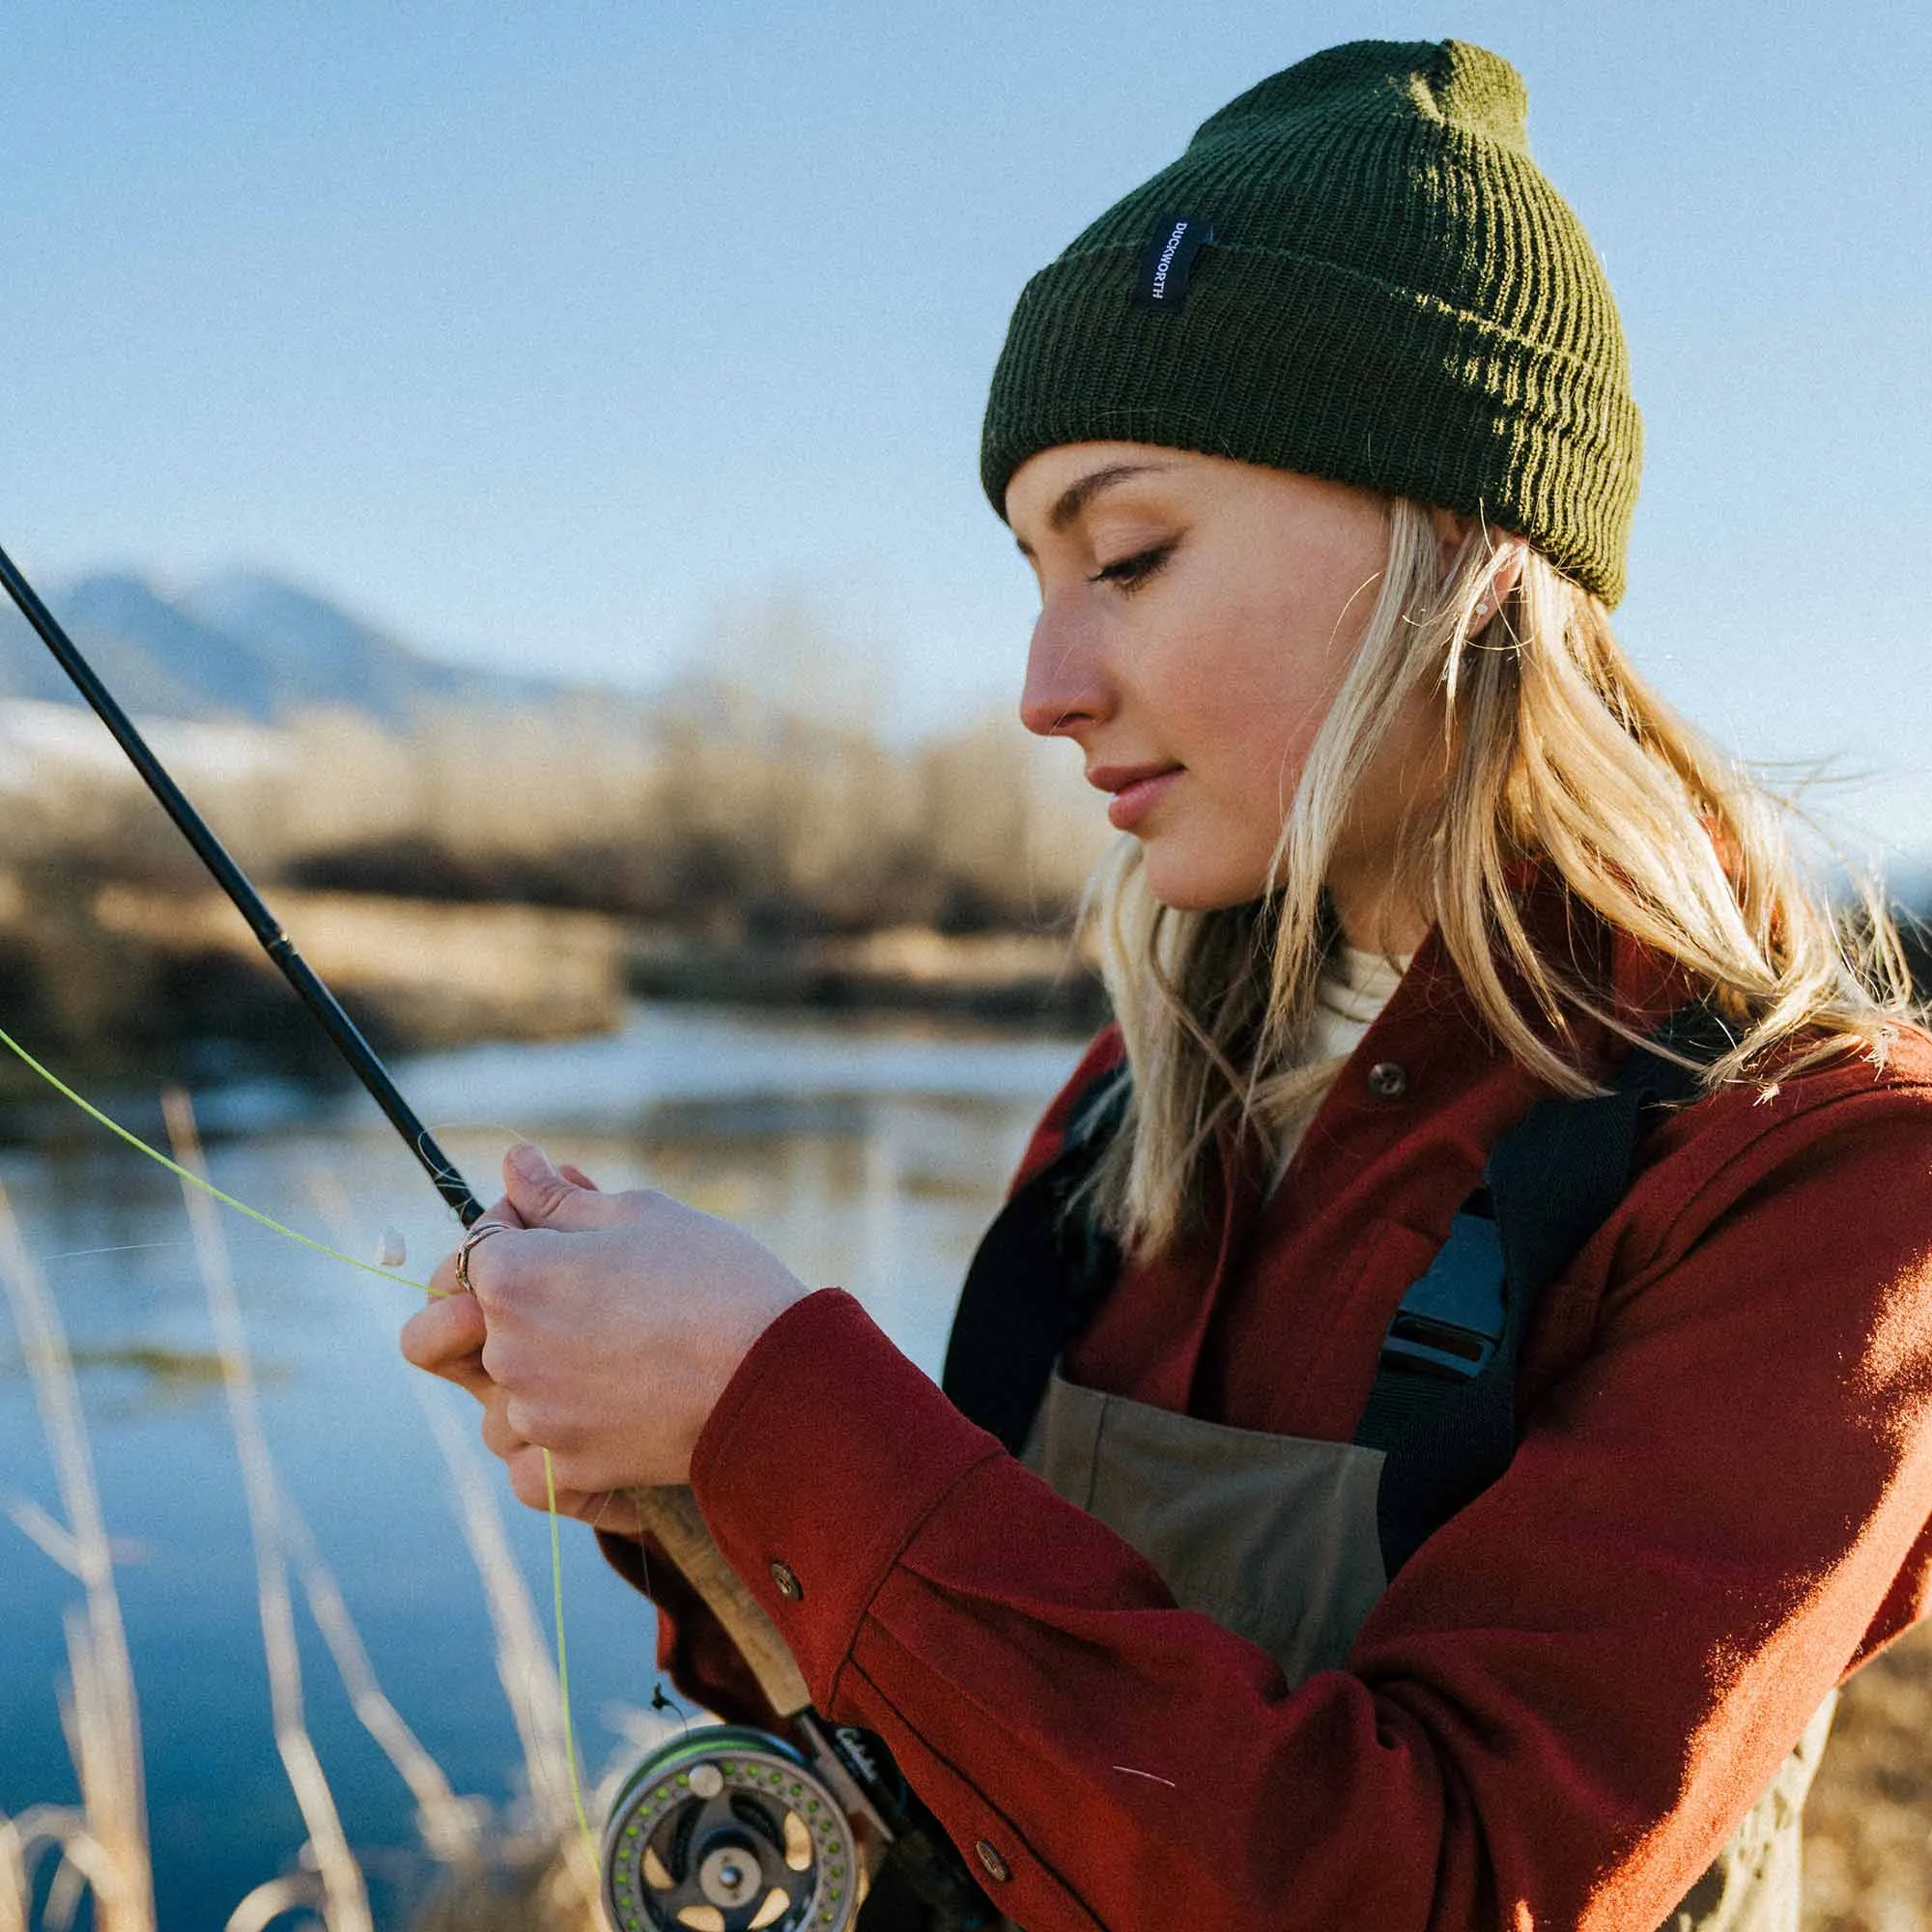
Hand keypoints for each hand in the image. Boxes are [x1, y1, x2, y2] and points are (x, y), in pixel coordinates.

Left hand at [399, 1143, 809, 1513]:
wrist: (779, 1377)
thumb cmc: (717, 1278)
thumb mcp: (641, 1214)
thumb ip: (559, 1197)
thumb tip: (514, 1161)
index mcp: (513, 1278)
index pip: (473, 1245)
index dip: (513, 1227)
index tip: (560, 1225)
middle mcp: (508, 1351)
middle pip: (450, 1329)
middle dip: (485, 1307)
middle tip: (554, 1296)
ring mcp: (535, 1417)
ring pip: (490, 1403)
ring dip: (521, 1382)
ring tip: (592, 1358)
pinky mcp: (570, 1470)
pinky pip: (526, 1471)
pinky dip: (547, 1455)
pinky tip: (587, 1428)